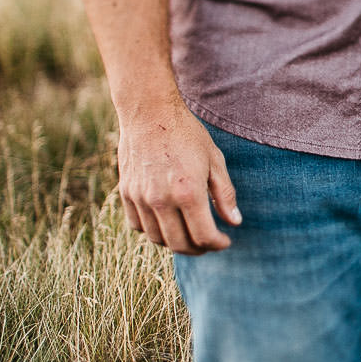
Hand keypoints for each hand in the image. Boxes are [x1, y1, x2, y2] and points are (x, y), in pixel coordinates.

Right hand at [115, 96, 241, 254]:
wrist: (149, 112)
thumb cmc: (186, 134)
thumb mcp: (215, 161)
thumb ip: (225, 195)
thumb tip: (234, 223)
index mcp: (188, 193)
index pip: (203, 237)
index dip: (217, 245)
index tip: (225, 241)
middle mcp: (161, 199)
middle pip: (179, 244)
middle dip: (198, 249)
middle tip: (208, 243)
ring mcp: (140, 197)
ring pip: (157, 239)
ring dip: (175, 242)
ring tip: (188, 234)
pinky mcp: (126, 192)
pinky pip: (137, 226)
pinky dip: (153, 231)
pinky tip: (166, 222)